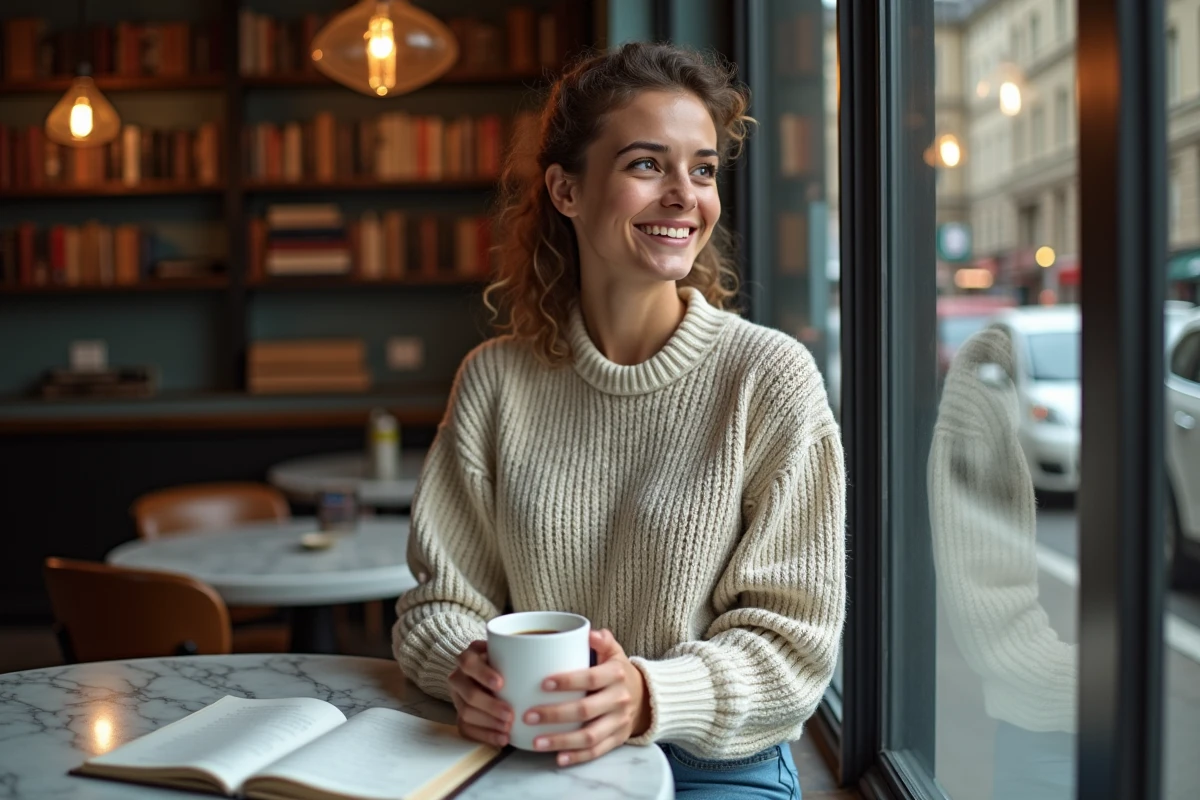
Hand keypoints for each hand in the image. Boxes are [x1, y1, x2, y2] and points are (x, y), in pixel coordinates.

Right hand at [447, 640, 512, 747]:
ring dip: (488, 723)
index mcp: (470, 657)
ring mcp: (458, 697)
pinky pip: (467, 729)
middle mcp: (459, 676)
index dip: (483, 674)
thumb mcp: (512, 654)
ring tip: (507, 728)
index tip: (501, 684)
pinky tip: (502, 738)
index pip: (469, 663)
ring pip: (465, 713)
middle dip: (490, 706)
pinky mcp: (460, 716)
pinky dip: (485, 735)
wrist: (495, 678)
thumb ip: (521, 655)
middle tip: (510, 714)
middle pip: (468, 693)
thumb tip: (545, 657)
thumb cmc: (509, 663)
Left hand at [523, 629, 650, 765]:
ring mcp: (619, 722)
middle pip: (586, 710)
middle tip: (528, 715)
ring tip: (536, 742)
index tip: (543, 684)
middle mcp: (619, 699)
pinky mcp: (617, 740)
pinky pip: (596, 752)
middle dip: (555, 714)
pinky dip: (577, 757)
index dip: (567, 682)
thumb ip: (603, 641)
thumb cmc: (619, 672)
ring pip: (589, 736)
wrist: (647, 698)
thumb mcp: (615, 653)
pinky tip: (558, 759)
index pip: (590, 678)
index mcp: (616, 674)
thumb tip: (590, 632)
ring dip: (561, 741)